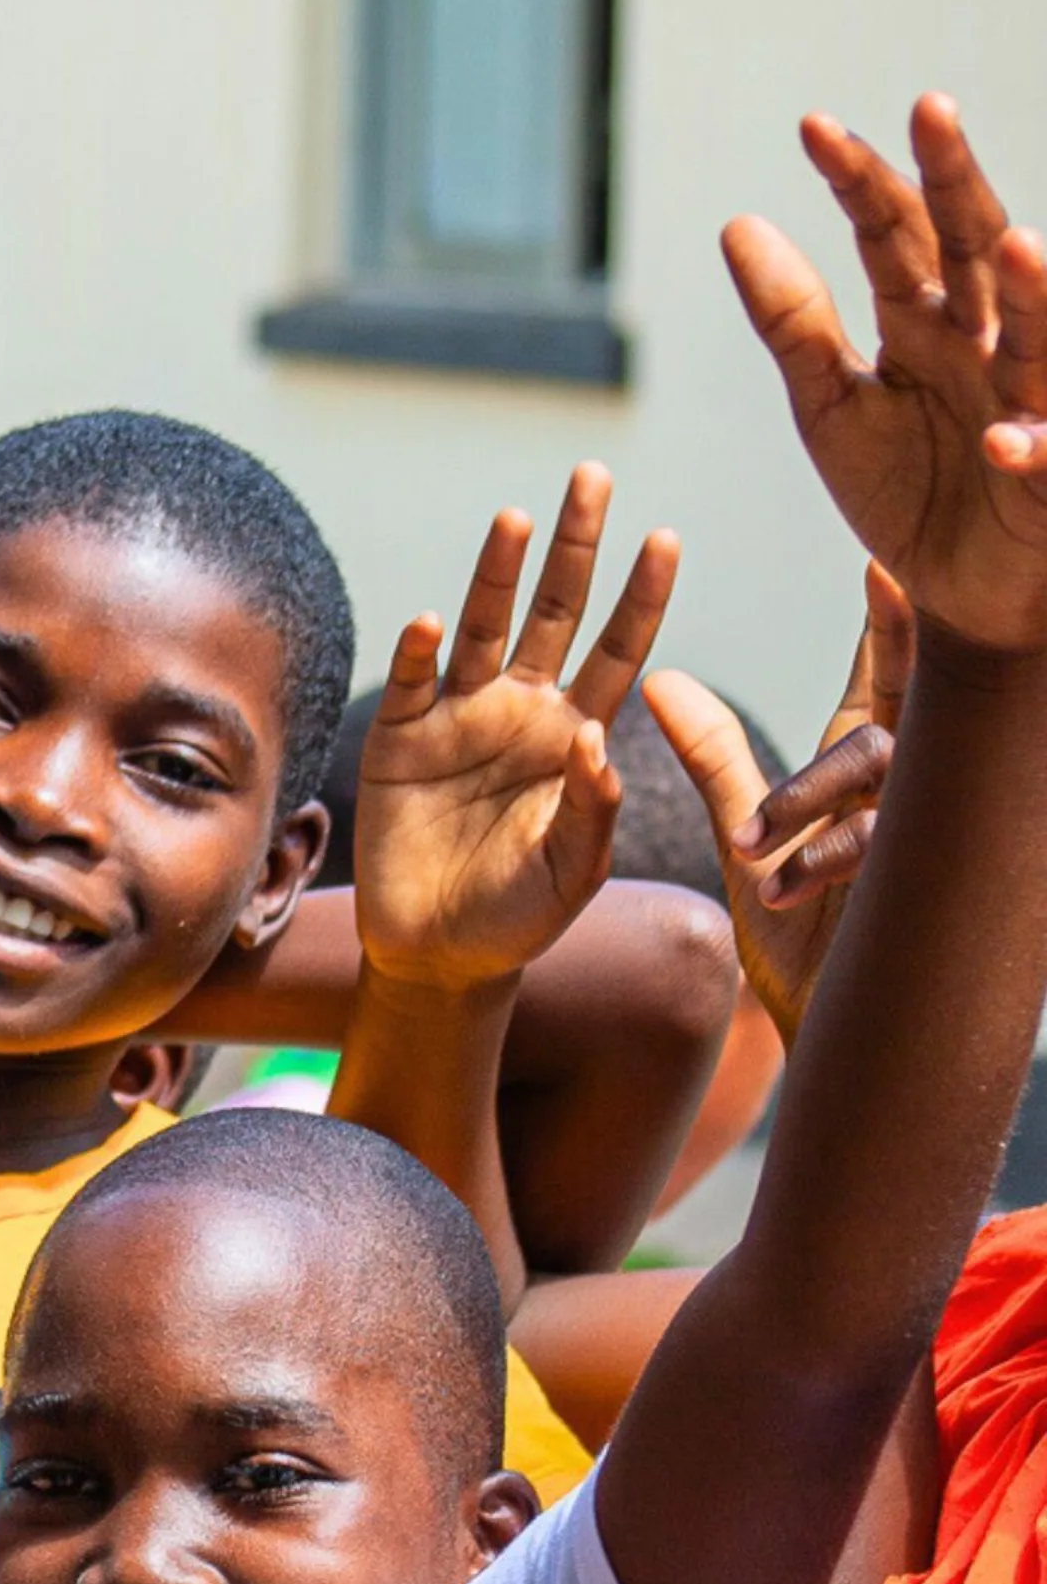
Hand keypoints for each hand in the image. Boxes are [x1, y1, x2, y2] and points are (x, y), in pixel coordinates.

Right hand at [354, 464, 676, 993]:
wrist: (438, 956)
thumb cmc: (520, 917)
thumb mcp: (576, 872)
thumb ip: (593, 807)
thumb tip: (598, 735)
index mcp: (575, 734)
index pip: (619, 648)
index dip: (641, 595)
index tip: (667, 538)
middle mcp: (520, 711)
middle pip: (554, 611)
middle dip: (575, 546)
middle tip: (592, 477)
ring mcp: (457, 720)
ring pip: (482, 628)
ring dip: (496, 573)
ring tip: (516, 518)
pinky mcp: (397, 743)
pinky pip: (411, 685)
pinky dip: (416, 652)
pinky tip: (426, 622)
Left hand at [641, 567, 910, 1041]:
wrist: (828, 1024)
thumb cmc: (798, 928)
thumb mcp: (747, 832)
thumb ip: (712, 755)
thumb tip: (655, 678)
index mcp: (870, 765)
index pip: (892, 677)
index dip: (891, 622)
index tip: (883, 559)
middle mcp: (914, 784)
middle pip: (914, 698)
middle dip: (905, 644)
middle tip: (893, 581)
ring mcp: (927, 829)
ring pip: (885, 771)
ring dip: (814, 800)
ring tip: (750, 848)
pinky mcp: (924, 881)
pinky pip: (883, 844)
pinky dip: (823, 859)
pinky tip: (777, 885)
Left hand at [726, 96, 1046, 654]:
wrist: (950, 588)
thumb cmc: (904, 486)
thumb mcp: (831, 404)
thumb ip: (792, 321)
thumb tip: (737, 224)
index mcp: (924, 320)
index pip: (892, 233)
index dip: (859, 181)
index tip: (811, 126)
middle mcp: (983, 342)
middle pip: (972, 248)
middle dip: (959, 182)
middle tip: (932, 108)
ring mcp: (1026, 402)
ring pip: (1038, 335)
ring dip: (1033, 293)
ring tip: (1017, 245)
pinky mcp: (1046, 478)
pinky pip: (1044, 457)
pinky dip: (1030, 448)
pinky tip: (1003, 441)